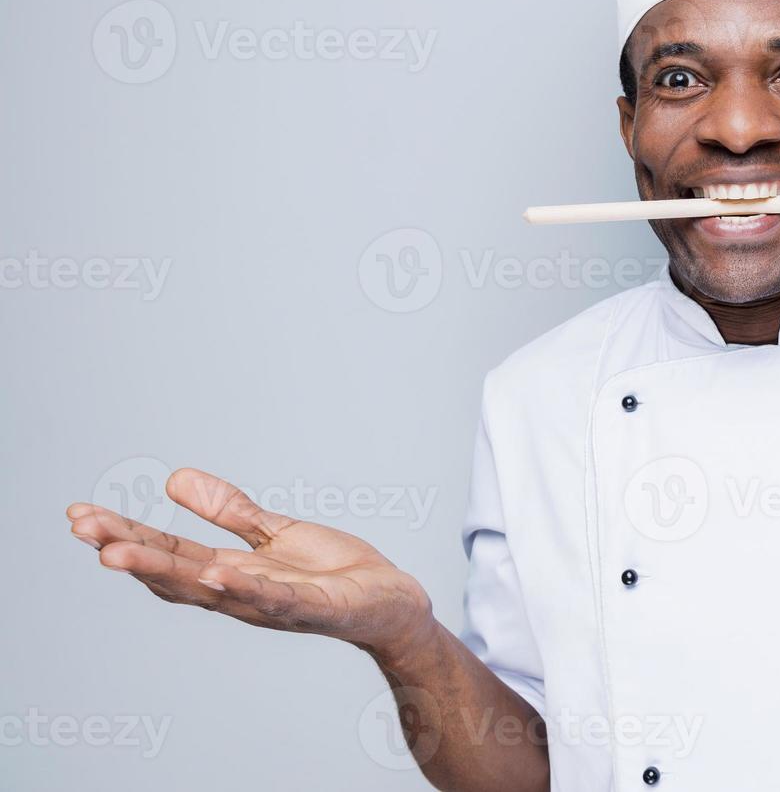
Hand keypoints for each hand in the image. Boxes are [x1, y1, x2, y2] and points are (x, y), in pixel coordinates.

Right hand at [67, 468, 433, 658]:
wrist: (391, 603)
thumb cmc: (333, 572)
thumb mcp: (276, 532)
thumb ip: (230, 510)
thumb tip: (174, 479)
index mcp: (231, 573)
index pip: (168, 554)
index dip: (124, 536)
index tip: (81, 516)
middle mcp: (241, 593)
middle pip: (174, 573)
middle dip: (127, 551)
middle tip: (83, 529)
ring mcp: (273, 603)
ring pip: (209, 589)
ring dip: (164, 571)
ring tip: (119, 553)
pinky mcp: (311, 606)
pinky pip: (273, 597)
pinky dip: (242, 587)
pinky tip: (215, 572)